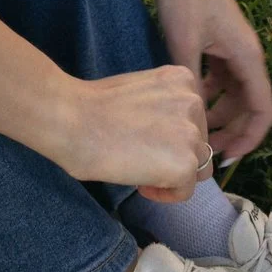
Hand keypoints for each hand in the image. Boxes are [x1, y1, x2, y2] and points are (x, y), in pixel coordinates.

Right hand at [52, 64, 211, 200]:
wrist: (72, 119)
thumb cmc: (91, 106)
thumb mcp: (139, 92)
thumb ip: (163, 108)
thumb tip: (170, 136)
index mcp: (182, 79)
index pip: (193, 118)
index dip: (170, 135)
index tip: (143, 139)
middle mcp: (194, 102)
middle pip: (199, 143)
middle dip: (174, 155)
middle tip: (140, 157)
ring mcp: (192, 133)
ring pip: (196, 168)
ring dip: (170, 174)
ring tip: (139, 170)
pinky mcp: (185, 163)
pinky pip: (185, 191)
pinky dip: (164, 193)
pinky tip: (140, 184)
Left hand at [152, 0, 271, 166]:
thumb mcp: (185, 43)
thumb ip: (193, 82)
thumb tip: (194, 121)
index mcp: (248, 57)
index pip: (263, 110)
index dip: (250, 138)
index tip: (227, 158)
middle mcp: (246, 54)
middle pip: (249, 105)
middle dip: (233, 131)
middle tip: (208, 153)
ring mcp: (232, 47)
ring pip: (234, 92)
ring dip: (220, 113)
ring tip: (196, 132)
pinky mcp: (217, 40)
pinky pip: (221, 77)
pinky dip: (210, 92)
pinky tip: (189, 100)